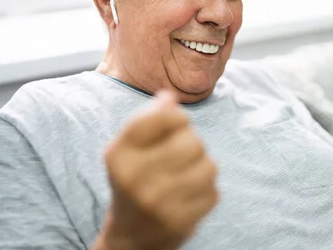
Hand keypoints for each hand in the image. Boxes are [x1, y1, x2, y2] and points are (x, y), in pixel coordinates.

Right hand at [96, 90, 218, 249]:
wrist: (130, 236)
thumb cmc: (135, 179)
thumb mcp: (131, 148)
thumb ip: (150, 119)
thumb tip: (170, 96)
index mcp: (118, 154)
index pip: (162, 117)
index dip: (178, 116)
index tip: (178, 124)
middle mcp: (134, 178)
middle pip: (192, 141)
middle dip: (192, 143)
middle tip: (181, 154)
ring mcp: (157, 203)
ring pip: (209, 166)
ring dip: (203, 167)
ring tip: (187, 174)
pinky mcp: (179, 222)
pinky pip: (213, 192)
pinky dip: (206, 191)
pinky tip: (189, 196)